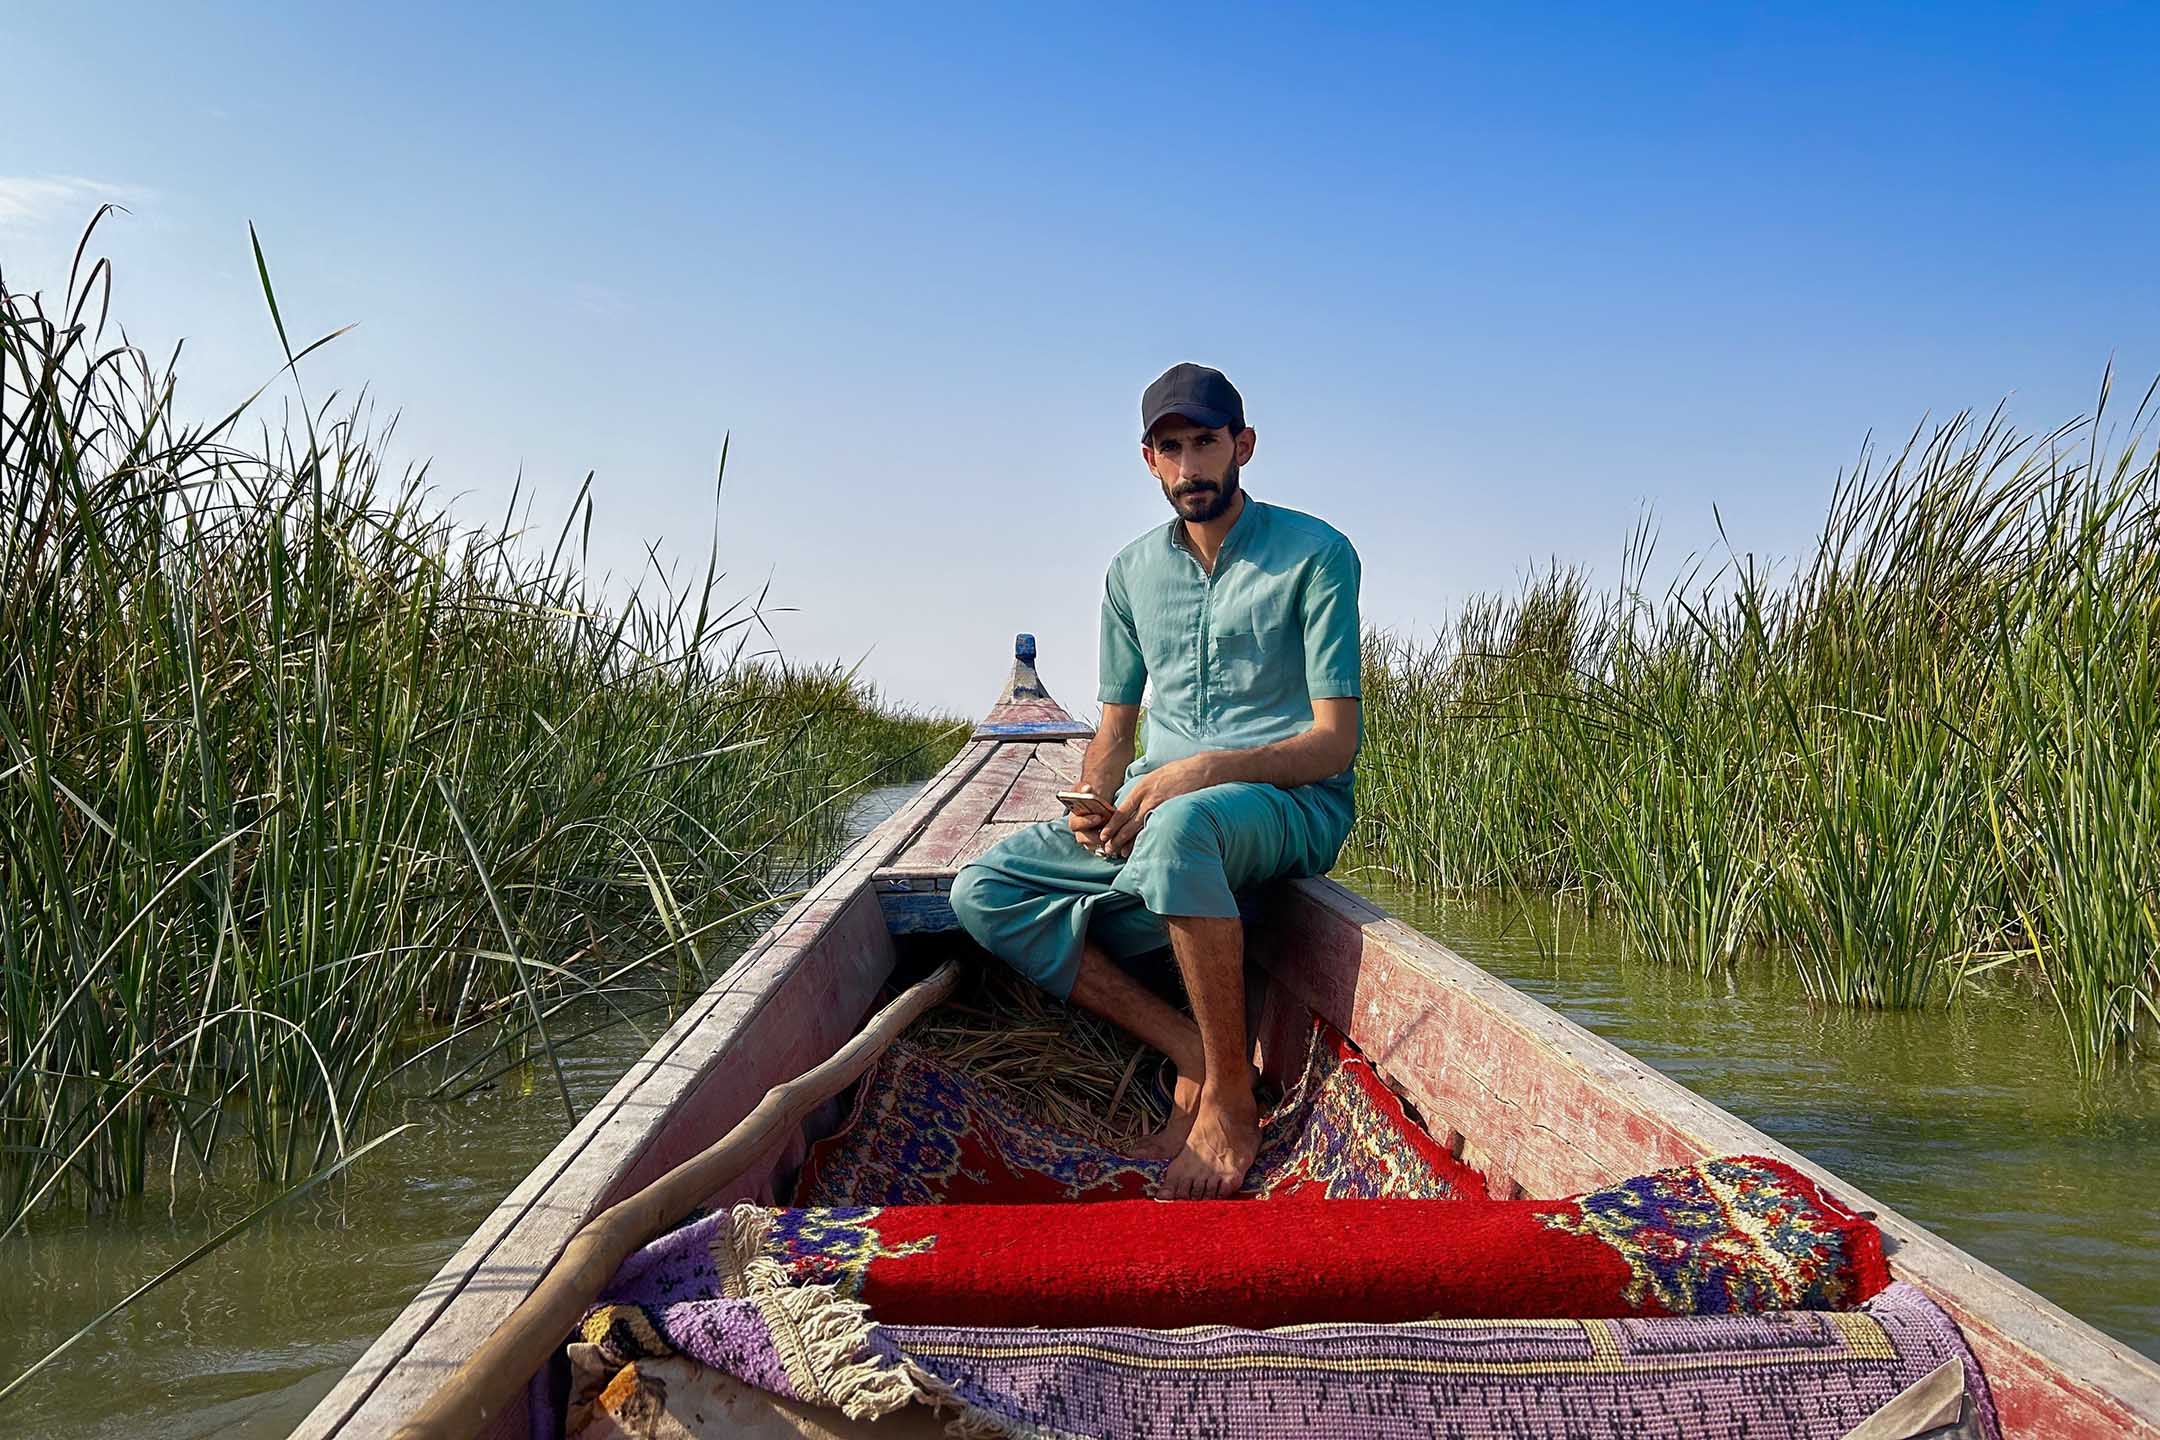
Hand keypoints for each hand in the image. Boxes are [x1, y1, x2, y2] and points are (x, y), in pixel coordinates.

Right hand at [1065, 789, 1112, 852]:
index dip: (1085, 822)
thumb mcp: (1086, 788)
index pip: (1075, 824)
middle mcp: (1081, 831)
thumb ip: (1084, 788)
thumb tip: (1087, 788)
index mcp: (1075, 818)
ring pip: (1095, 846)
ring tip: (1114, 837)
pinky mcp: (1102, 842)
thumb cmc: (1092, 795)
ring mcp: (1090, 838)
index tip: (1098, 817)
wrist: (1102, 798)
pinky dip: (1113, 846)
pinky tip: (1121, 841)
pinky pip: (1106, 848)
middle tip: (1107, 832)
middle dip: (1094, 837)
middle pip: (1083, 839)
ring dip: (1104, 843)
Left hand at [1096, 756, 1213, 858]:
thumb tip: (1133, 804)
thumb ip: (1143, 791)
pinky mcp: (1172, 814)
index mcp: (1141, 789)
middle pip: (1127, 824)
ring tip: (1121, 853)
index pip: (1121, 812)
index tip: (1104, 836)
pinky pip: (1156, 830)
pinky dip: (1147, 840)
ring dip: (1129, 843)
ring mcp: (1160, 808)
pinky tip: (1142, 848)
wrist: (1201, 770)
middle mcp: (1148, 800)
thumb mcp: (1154, 777)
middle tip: (1108, 849)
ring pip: (1140, 830)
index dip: (1111, 826)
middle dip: (1116, 839)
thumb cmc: (1178, 772)